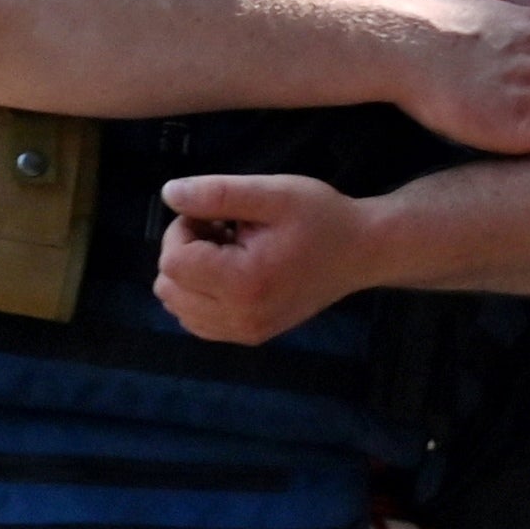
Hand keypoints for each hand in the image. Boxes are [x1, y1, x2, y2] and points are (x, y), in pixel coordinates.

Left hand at [153, 174, 376, 345]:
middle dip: (184, 252)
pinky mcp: (249, 336)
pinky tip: (229, 273)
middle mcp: (239, 318)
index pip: (172, 262)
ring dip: (191, 275)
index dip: (183, 230)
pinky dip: (200, 295)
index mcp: (243, 283)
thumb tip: (169, 195)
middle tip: (223, 231)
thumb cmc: (320, 217)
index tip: (217, 215)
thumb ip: (215, 193)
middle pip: (168, 286)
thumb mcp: (271, 192)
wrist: (361, 253)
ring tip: (228, 252)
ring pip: (177, 307)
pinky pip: (196, 321)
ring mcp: (244, 332)